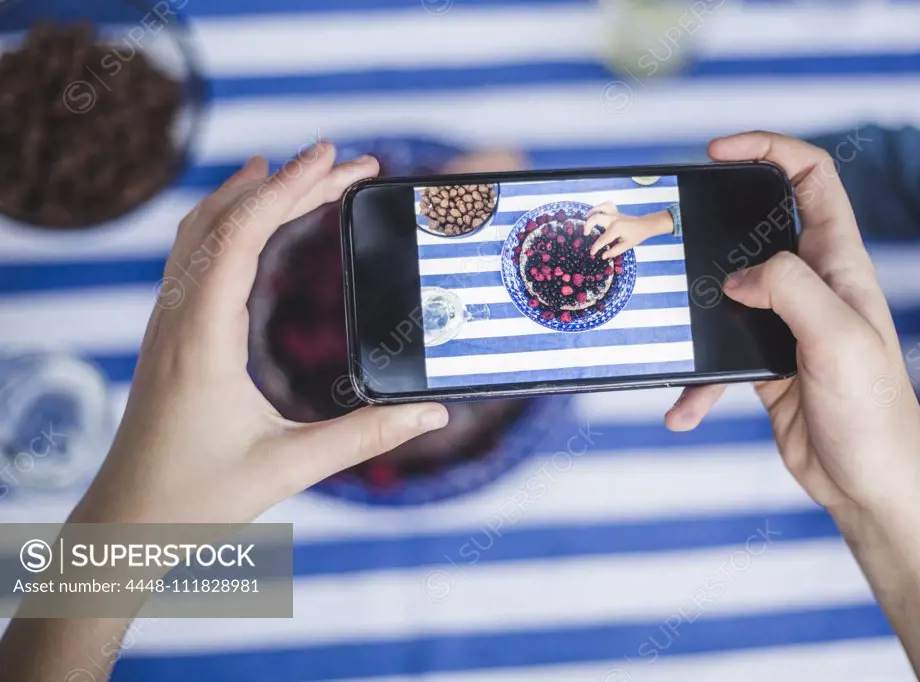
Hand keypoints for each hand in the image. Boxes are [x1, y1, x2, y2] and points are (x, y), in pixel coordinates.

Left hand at [73, 143, 448, 523]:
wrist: (127, 520)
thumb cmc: (197, 496)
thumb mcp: (290, 467)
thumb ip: (366, 436)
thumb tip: (433, 414)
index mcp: (202, 337)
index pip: (242, 236)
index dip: (288, 188)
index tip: (333, 156)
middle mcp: (178, 316)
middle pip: (227, 220)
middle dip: (289, 182)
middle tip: (349, 164)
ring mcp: (169, 321)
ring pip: (203, 231)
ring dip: (253, 194)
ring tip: (298, 169)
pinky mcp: (172, 332)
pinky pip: (194, 254)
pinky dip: (228, 220)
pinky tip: (249, 220)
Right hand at [583, 203, 672, 259]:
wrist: (645, 225)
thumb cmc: (636, 236)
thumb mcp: (626, 246)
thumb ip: (614, 251)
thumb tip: (603, 256)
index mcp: (616, 229)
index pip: (602, 239)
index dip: (595, 247)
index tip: (592, 252)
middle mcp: (613, 219)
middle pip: (596, 218)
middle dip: (588, 225)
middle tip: (586, 233)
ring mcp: (614, 214)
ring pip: (600, 208)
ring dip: (592, 212)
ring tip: (586, 219)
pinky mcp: (615, 212)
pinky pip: (606, 206)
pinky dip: (599, 207)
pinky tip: (596, 213)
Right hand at [664, 132, 919, 515]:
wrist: (870, 486)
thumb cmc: (875, 414)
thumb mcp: (839, 338)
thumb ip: (790, 289)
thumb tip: (739, 277)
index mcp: (839, 264)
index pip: (811, 179)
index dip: (769, 150)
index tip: (719, 152)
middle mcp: (811, 286)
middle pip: (756, 230)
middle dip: (711, 227)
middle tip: (666, 231)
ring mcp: (783, 325)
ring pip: (725, 294)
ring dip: (693, 313)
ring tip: (662, 324)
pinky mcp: (762, 365)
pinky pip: (715, 358)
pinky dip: (695, 382)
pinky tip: (682, 409)